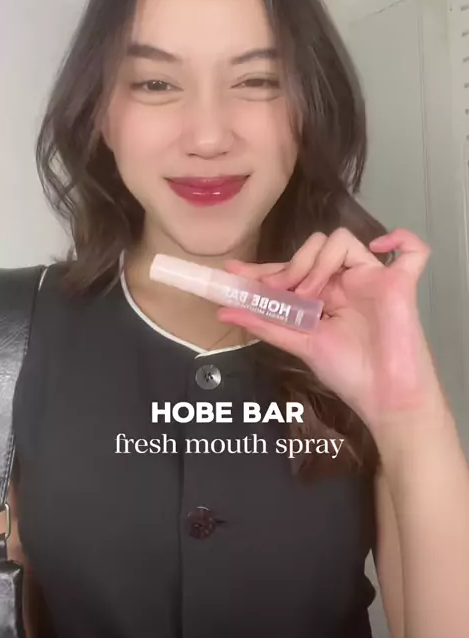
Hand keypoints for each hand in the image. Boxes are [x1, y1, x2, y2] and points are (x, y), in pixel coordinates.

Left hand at [218, 227, 439, 429]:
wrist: (384, 399)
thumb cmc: (348, 375)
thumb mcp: (300, 345)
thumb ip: (266, 325)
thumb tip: (225, 312)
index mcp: (323, 294)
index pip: (290, 269)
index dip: (263, 267)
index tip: (234, 271)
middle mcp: (346, 282)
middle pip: (316, 246)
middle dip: (292, 264)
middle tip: (281, 291)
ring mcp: (373, 279)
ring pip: (343, 240)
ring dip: (319, 262)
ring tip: (313, 295)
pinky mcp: (400, 283)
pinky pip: (413, 251)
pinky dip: (401, 239)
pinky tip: (378, 248)